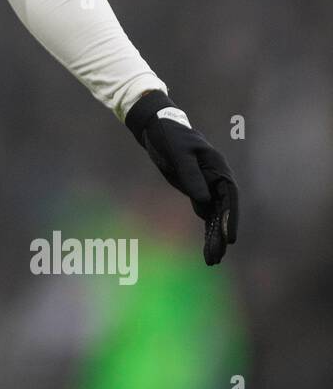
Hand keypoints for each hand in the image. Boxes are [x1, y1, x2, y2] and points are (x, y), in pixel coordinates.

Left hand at [125, 91, 238, 265]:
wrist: (158, 128)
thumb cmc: (169, 136)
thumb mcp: (178, 154)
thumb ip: (191, 175)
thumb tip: (204, 201)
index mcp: (218, 167)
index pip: (230, 196)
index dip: (231, 218)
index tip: (230, 238)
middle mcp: (218, 179)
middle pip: (224, 211)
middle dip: (221, 234)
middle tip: (217, 256)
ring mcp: (208, 186)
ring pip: (215, 216)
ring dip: (214, 237)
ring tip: (212, 261)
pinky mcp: (197, 192)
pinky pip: (206, 214)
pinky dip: (207, 230)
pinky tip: (208, 248)